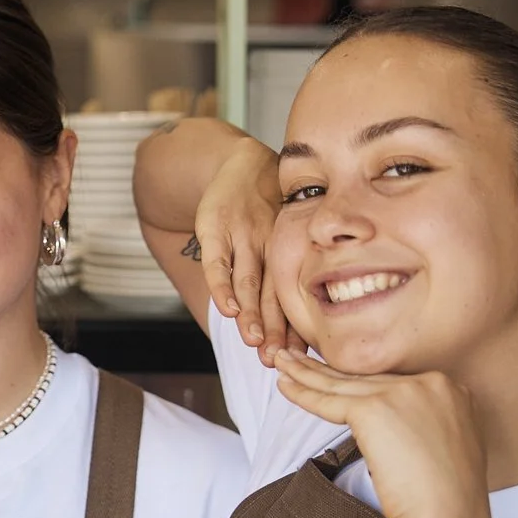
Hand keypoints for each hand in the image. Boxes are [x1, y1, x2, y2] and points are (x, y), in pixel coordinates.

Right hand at [194, 139, 300, 360]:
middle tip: (275, 357)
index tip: (300, 355)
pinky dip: (221, 285)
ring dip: (251, 313)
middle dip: (273, 328)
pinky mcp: (215, 227)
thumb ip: (288, 266)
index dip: (294, 326)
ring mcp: (242, 236)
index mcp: (289, 250)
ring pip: (249, 280)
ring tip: (253, 341)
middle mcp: (270, 245)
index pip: (292, 294)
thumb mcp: (286, 228)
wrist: (238, 160)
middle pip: (273, 293)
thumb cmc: (265, 205)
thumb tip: (302, 316)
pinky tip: (227, 308)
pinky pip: (218, 261)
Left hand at [273, 355, 490, 517]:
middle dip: (327, 369)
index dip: (359, 381)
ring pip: (342, 383)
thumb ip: (426, 424)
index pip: (391, 382)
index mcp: (449, 389)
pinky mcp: (373, 409)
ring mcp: (400, 392)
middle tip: (297, 358)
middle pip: (365, 378)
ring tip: (281, 362)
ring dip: (306, 373)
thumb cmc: (448, 496)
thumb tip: (398, 428)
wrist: (448, 516)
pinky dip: (302, 393)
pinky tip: (284, 385)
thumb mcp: (446, 445)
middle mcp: (428, 382)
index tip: (337, 374)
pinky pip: (328, 400)